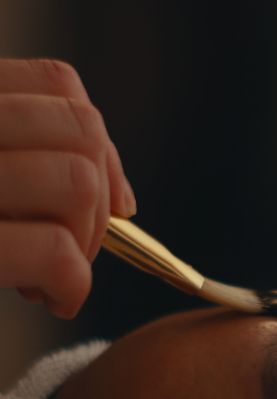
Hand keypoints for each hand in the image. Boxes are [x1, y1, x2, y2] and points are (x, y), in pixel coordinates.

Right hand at [0, 58, 135, 317]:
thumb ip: (20, 158)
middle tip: (68, 246)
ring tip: (44, 274)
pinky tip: (53, 298)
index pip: (57, 85)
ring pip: (76, 183)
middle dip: (98, 198)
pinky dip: (73, 283)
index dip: (99, 146)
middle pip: (80, 130)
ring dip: (84, 242)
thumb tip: (119, 196)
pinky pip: (52, 251)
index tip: (105, 200)